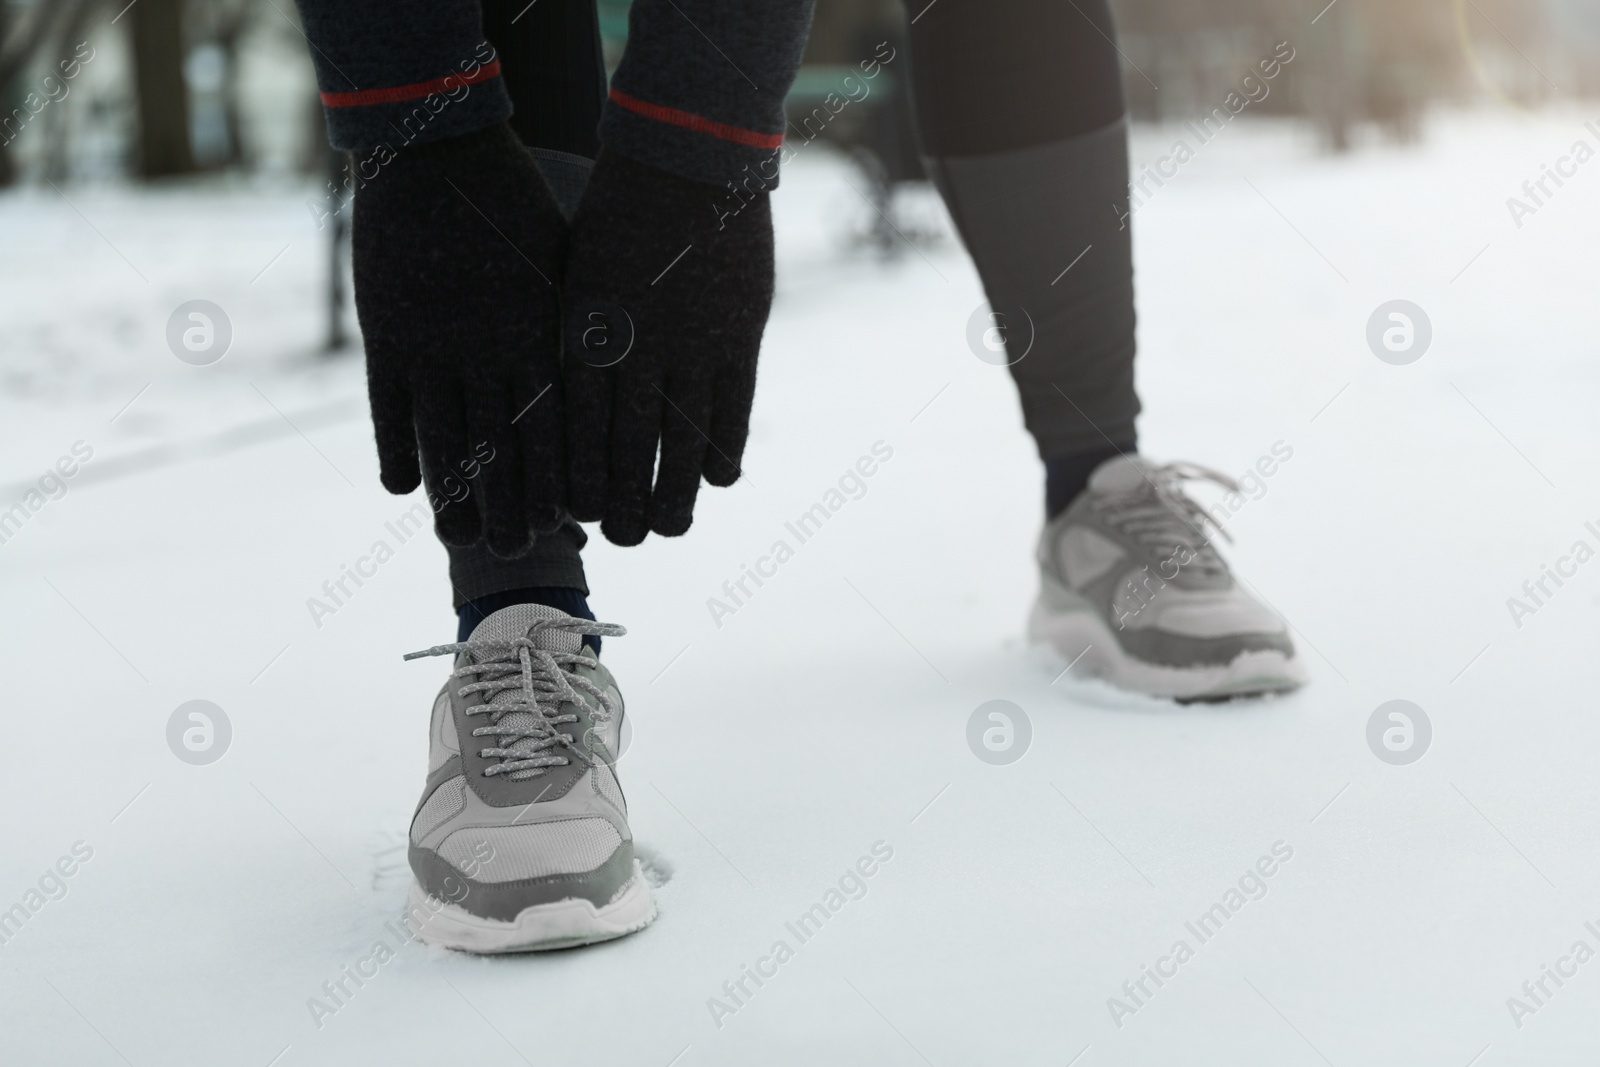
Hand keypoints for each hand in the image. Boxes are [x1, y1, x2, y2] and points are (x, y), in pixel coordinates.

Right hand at [352, 122, 566, 556]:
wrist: (439, 148)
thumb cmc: (516, 204)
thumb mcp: (562, 263)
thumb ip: (572, 325)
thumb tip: (607, 375)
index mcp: (542, 334)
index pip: (559, 428)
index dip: (562, 477)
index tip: (573, 521)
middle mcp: (492, 351)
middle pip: (506, 449)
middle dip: (515, 505)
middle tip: (521, 552)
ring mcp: (435, 346)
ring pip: (447, 440)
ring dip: (455, 496)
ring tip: (461, 540)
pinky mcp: (386, 334)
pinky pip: (389, 408)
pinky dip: (395, 449)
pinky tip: (400, 489)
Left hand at [561, 149, 773, 545]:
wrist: (684, 153)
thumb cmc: (618, 208)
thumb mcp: (578, 270)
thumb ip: (579, 335)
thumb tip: (575, 394)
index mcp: (581, 332)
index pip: (576, 431)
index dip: (577, 480)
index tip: (577, 515)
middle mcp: (631, 349)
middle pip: (623, 451)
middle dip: (621, 506)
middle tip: (624, 542)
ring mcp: (688, 347)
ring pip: (678, 446)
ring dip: (672, 498)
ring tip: (669, 530)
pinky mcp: (737, 337)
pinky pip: (730, 414)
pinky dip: (723, 455)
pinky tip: (718, 484)